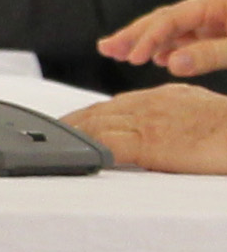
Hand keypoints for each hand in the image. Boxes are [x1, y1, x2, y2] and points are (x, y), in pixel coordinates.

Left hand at [66, 86, 226, 174]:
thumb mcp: (201, 112)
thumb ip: (177, 117)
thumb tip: (165, 132)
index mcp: (164, 96)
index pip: (118, 104)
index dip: (93, 114)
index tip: (76, 121)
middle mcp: (151, 104)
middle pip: (100, 112)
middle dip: (73, 122)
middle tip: (50, 133)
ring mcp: (147, 122)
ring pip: (96, 125)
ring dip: (71, 135)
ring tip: (51, 145)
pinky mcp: (148, 143)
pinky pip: (108, 145)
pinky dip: (87, 148)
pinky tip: (74, 156)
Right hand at [101, 0, 226, 76]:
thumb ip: (211, 54)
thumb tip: (172, 65)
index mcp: (218, 2)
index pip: (170, 18)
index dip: (148, 38)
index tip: (132, 59)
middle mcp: (212, 8)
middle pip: (164, 19)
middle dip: (133, 34)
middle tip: (106, 48)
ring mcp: (217, 19)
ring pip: (173, 28)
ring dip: (146, 41)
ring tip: (119, 53)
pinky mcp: (222, 30)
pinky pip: (189, 37)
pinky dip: (169, 47)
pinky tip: (157, 58)